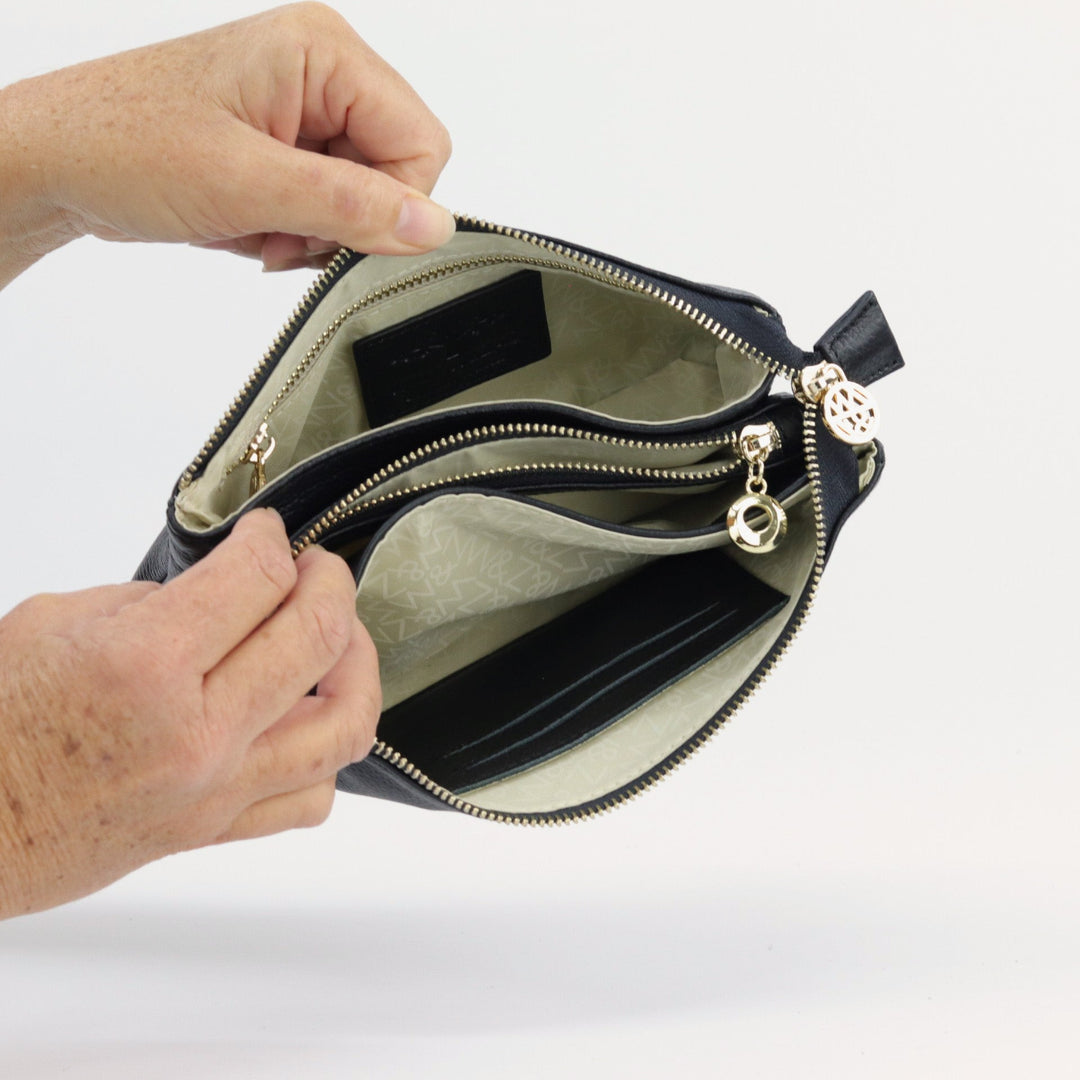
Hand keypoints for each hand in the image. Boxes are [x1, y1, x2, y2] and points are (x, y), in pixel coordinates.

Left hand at [0, 3, 453, 285]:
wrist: (56, 160)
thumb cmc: (124, 145)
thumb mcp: (246, 183)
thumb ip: (348, 206)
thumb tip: (431, 226)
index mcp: (323, 50)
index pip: (422, 143)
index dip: (392, 205)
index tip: (334, 235)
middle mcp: (321, 68)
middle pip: (396, 170)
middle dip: (346, 220)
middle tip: (282, 230)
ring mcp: (303, 104)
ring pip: (364, 195)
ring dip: (316, 231)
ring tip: (256, 225)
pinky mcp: (285, 140)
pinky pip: (329, 202)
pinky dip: (296, 230)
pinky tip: (251, 225)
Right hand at [0, 509, 379, 918]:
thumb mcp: (56, 623)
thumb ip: (154, 602)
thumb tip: (220, 591)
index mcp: (145, 664)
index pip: (258, 578)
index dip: (270, 538)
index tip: (266, 532)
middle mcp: (197, 731)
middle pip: (319, 636)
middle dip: (331, 581)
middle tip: (316, 568)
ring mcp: (216, 790)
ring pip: (346, 723)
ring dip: (357, 664)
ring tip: (337, 638)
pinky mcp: (216, 831)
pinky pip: (314, 796)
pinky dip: (329, 750)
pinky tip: (309, 718)